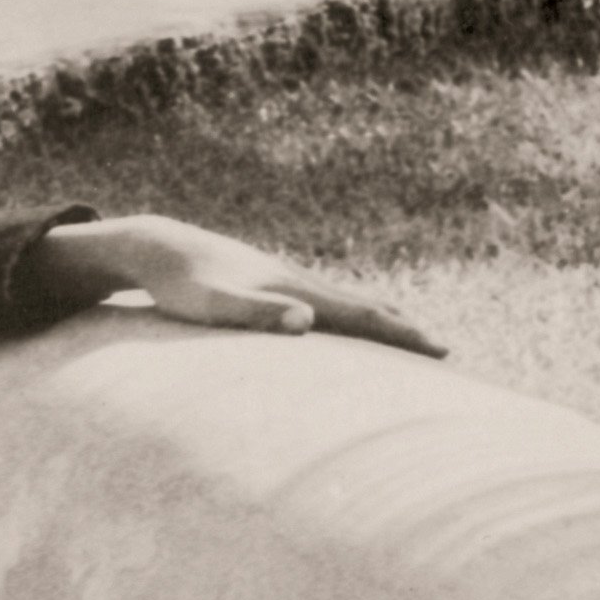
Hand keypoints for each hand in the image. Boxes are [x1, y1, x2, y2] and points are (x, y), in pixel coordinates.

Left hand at [38, 213, 440, 357]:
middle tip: (444, 352)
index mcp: (297, 289)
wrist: (155, 247)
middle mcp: (299, 281)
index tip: (442, 350)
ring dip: (380, 321)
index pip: (363, 314)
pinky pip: (321, 302)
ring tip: (407, 340)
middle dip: (404, 329)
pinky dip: (346, 317)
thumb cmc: (181, 283)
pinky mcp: (268, 284)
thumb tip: (307, 322)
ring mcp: (285, 280)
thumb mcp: (214, 304)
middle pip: (364, 306)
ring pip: (345, 301)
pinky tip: (342, 327)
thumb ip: (256, 314)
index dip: (403, 334)